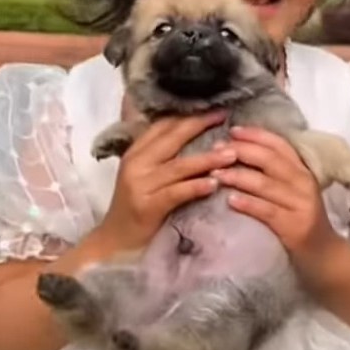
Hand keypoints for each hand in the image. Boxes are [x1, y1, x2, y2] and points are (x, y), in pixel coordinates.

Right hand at [96, 110, 238, 251]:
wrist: (116, 241)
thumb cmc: (140, 207)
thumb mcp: (148, 175)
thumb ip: (166, 156)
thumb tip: (197, 137)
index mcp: (137, 151)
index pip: (164, 125)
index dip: (190, 115)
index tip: (216, 108)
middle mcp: (137, 163)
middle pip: (172, 138)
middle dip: (200, 126)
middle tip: (226, 118)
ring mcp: (140, 184)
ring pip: (178, 166)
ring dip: (207, 158)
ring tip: (232, 154)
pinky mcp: (147, 206)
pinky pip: (176, 193)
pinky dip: (196, 187)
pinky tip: (214, 184)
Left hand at [212, 127, 340, 261]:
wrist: (324, 255)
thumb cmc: (301, 220)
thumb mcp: (294, 192)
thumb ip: (277, 174)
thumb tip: (241, 153)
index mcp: (303, 171)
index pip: (280, 145)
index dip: (256, 135)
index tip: (232, 130)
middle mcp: (304, 184)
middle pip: (270, 160)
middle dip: (241, 152)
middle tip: (216, 151)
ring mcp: (301, 205)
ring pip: (265, 184)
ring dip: (238, 176)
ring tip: (216, 174)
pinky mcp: (294, 227)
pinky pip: (266, 211)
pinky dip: (247, 204)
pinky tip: (230, 200)